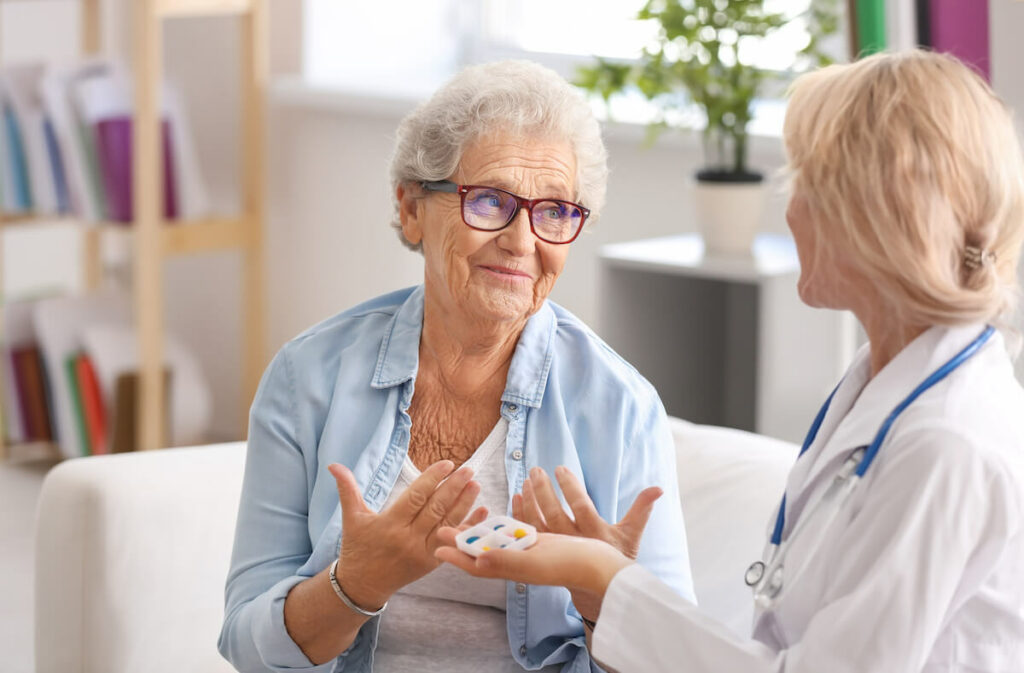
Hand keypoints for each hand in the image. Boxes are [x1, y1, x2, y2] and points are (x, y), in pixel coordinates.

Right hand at [328, 461, 486, 609]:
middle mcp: (408, 539)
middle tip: (468, 469)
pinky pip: (454, 541)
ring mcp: (423, 552)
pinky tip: (482, 512)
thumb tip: (334, 465)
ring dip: (464, 504)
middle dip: (454, 488)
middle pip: (436, 509)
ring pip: (447, 524)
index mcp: (390, 524)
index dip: (433, 479)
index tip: (447, 464)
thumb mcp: (351, 518)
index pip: (416, 497)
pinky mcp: (432, 562)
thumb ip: (347, 489)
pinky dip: (469, 527)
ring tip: (475, 484)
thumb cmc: (357, 547)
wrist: (362, 584)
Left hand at [434, 529, 632, 597]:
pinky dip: (505, 522)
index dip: (456, 556)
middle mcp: (517, 563)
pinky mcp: (540, 544)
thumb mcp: (534, 561)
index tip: (437, 546)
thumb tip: (475, 562)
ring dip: (482, 530)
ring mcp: (528, 553)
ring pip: (498, 541)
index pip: (476, 565)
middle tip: (444, 525)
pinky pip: (516, 532)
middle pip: (483, 552)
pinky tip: (502, 510)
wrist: (600, 565)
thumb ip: (505, 561)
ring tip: (467, 517)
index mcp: (512, 569)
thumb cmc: (569, 564)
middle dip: (464, 540)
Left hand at [516, 466, 661, 558]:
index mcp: (596, 536)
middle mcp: (575, 544)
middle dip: (544, 492)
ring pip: (539, 524)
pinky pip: (529, 533)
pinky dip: (521, 515)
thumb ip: (642, 510)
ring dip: (530, 501)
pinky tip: (517, 497)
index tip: (560, 469)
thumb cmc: (616, 557)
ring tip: (526, 480)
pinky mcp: (545, 554)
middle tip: (536, 470)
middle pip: (555, 515)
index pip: (581, 507)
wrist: (598, 589)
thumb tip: (658, 488)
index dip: (570, 488)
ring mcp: (558, 550)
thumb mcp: (631, 535)